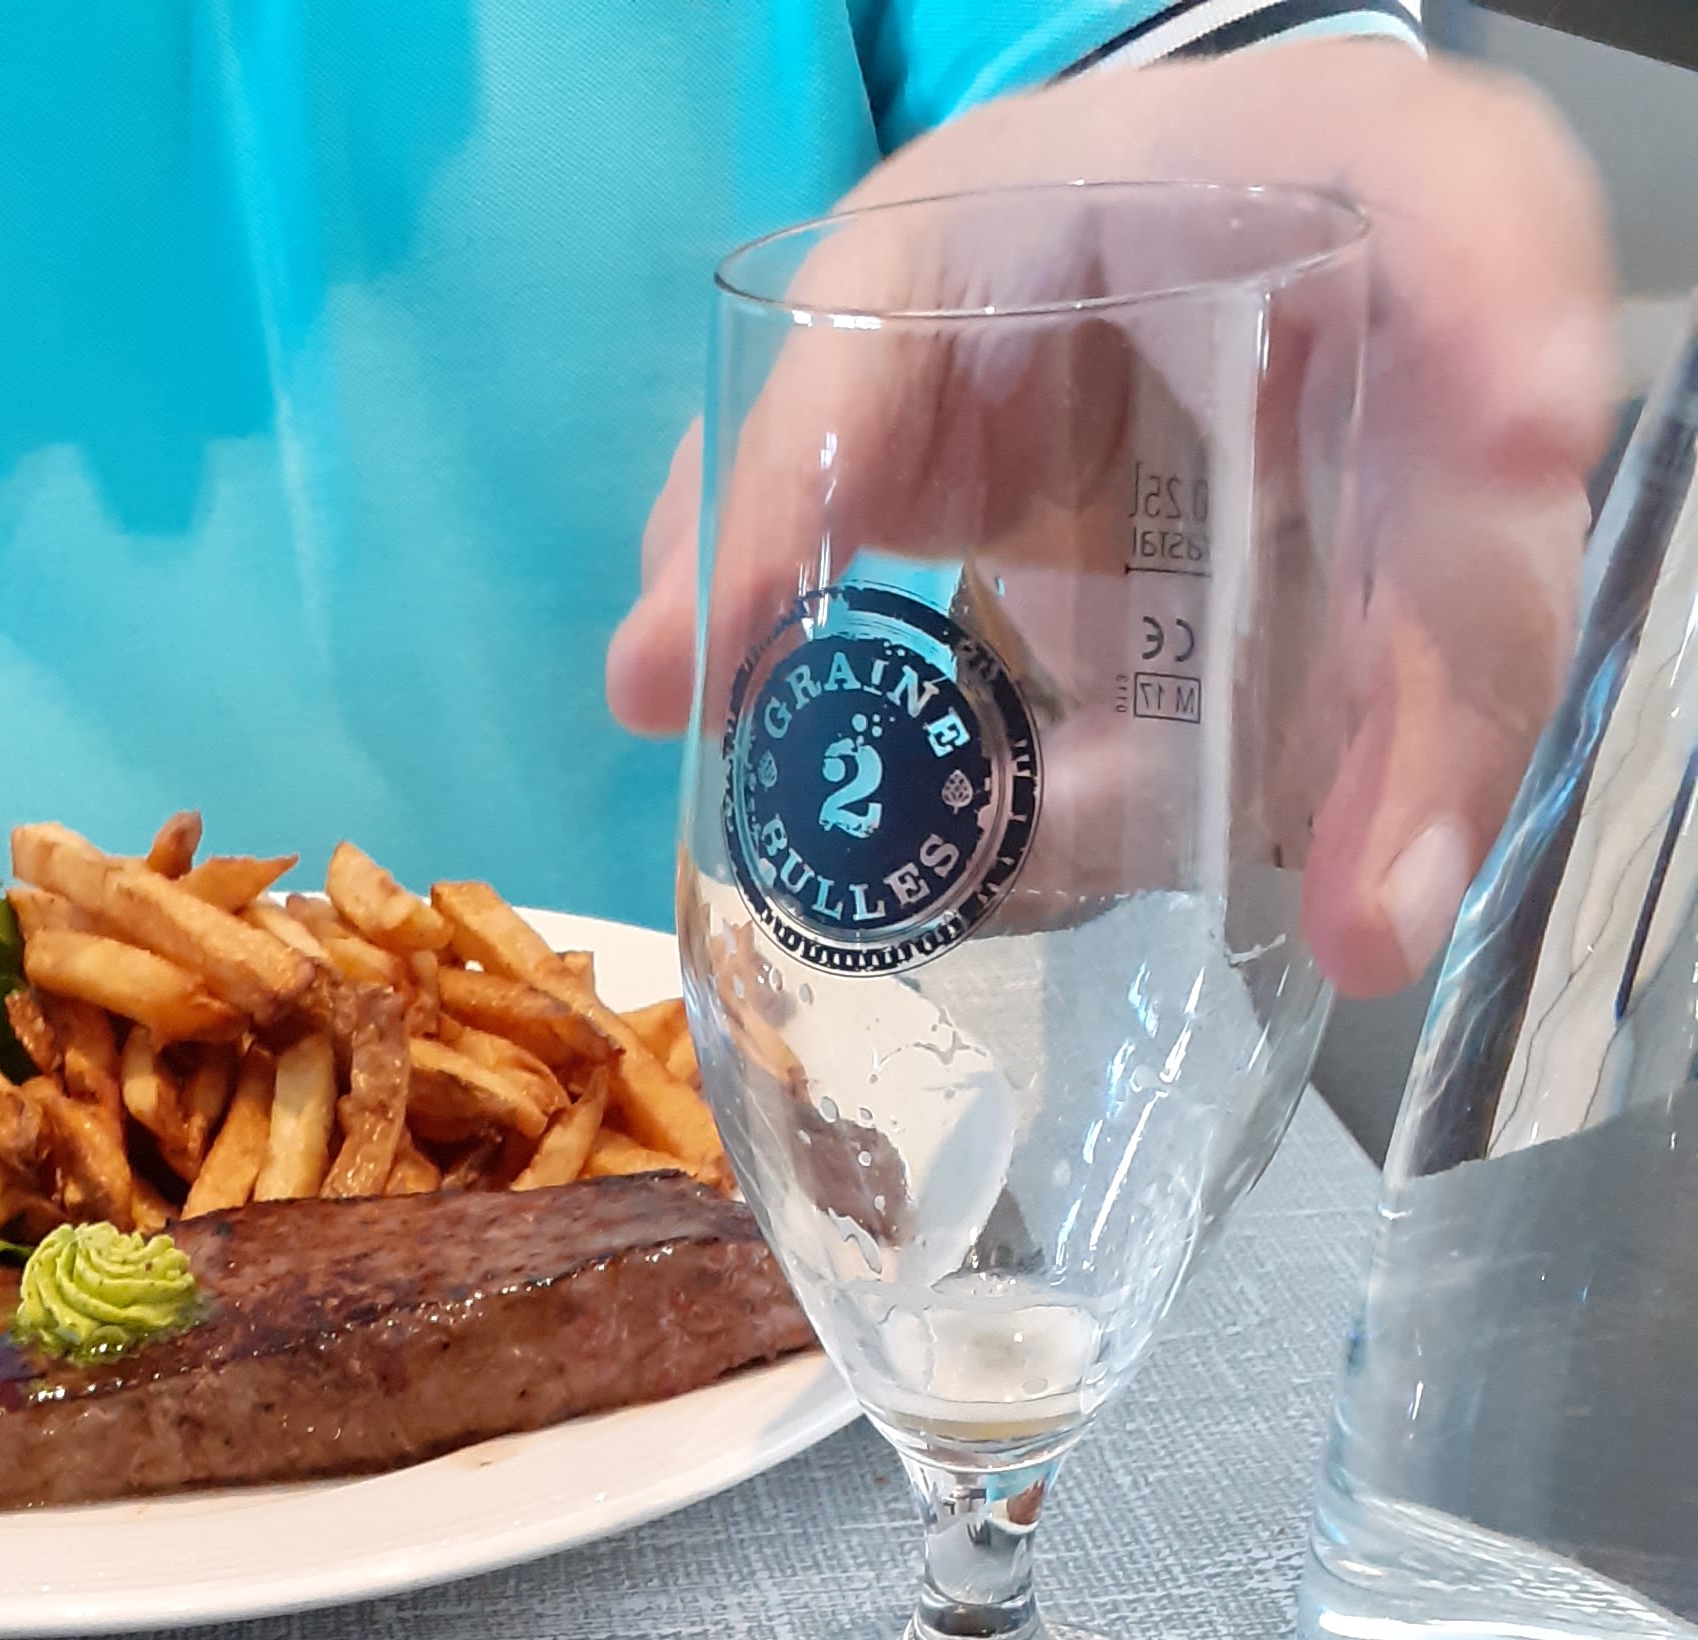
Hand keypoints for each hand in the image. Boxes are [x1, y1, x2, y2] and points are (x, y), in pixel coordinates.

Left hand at [607, 42, 1619, 994]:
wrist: (1060, 299)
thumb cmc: (989, 265)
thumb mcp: (868, 305)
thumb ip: (774, 467)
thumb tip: (659, 675)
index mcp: (1299, 167)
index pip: (1458, 186)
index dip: (1508, 300)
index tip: (1518, 435)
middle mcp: (1400, 331)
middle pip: (1485, 499)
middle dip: (1453, 694)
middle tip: (1383, 889)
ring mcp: (1406, 493)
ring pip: (1455, 656)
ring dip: (1400, 809)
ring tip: (1350, 933)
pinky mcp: (1368, 628)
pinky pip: (1370, 742)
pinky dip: (1324, 838)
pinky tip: (1299, 920)